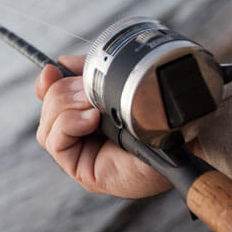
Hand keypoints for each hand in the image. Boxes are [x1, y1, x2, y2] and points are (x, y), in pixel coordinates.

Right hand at [35, 55, 201, 197]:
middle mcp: (80, 134)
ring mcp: (79, 153)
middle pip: (47, 107)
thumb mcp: (120, 87)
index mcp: (87, 112)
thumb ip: (91, 74)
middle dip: (63, 91)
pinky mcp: (81, 169)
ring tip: (94, 107)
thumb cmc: (159, 117)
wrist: (184, 141)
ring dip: (65, 107)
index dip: (47, 82)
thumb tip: (61, 62)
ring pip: (46, 124)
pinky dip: (68, 124)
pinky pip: (54, 142)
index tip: (52, 69)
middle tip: (88, 91)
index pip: (50, 96)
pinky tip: (91, 120)